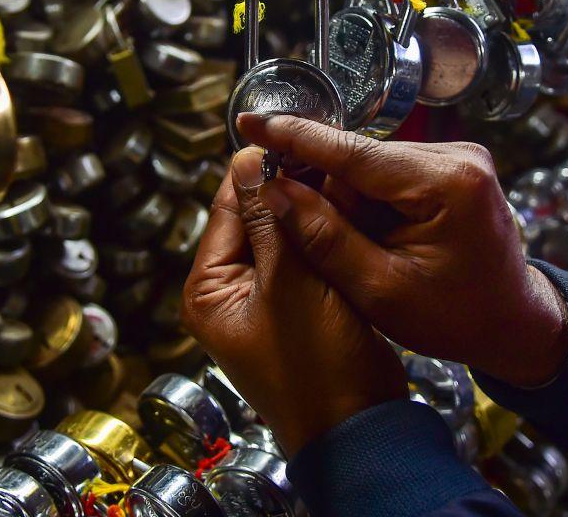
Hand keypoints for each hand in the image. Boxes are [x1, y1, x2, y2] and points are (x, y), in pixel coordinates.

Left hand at [182, 147, 407, 454]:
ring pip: (287, 235)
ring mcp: (264, 300)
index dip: (261, 171)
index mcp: (208, 288)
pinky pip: (307, 258)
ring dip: (312, 212)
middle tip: (328, 159)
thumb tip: (251, 161)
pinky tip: (350, 218)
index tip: (295, 138)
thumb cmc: (318, 370)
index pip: (228, 207)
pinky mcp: (299, 307)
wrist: (358, 430)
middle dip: (291, 190)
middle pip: (257, 217)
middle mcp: (228, 292)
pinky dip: (325, 239)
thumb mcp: (291, 285)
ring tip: (343, 183)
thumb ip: (273, 220)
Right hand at [236, 114, 567, 387]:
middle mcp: (458, 156)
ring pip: (369, 168)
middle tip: (340, 250)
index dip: (295, 138)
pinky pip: (388, 176)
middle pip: (359, 161)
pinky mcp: (451, 167)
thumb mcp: (380, 290)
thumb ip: (324, 237)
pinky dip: (373, 207)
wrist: (515, 325)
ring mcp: (457, 157)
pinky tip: (382, 243)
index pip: (353, 151)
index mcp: (448, 183)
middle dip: (333, 199)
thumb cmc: (458, 318)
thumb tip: (274, 191)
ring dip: (353, 207)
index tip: (250, 123)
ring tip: (372, 255)